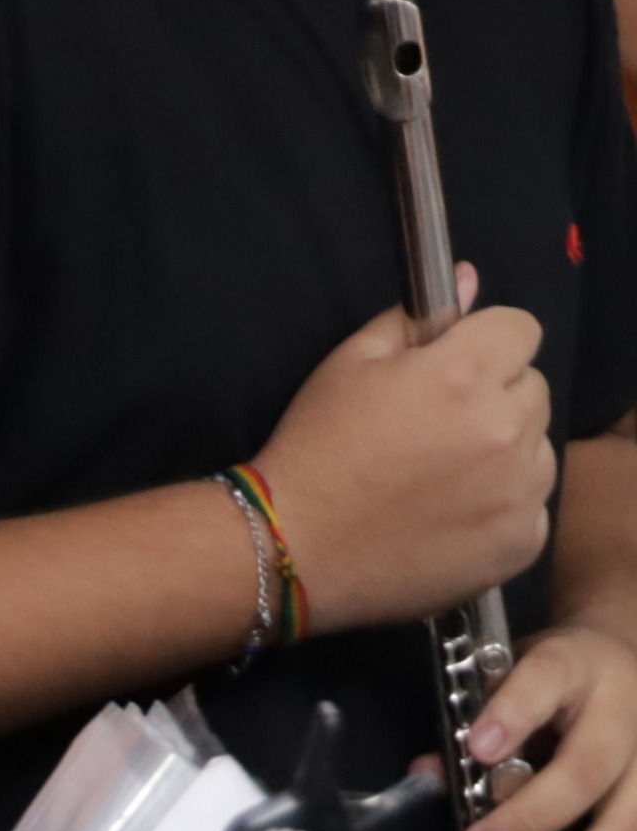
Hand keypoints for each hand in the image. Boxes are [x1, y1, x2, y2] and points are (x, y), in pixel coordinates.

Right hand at [256, 264, 553, 630]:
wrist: (293, 548)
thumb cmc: (314, 447)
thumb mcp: (348, 366)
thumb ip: (415, 321)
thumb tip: (471, 281)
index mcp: (464, 373)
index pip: (521, 329)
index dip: (485, 343)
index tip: (453, 369)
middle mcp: (505, 426)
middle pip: (532, 388)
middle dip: (495, 397)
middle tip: (437, 429)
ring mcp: (519, 489)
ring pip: (537, 448)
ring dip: (503, 453)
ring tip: (443, 478)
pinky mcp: (520, 540)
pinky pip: (531, 507)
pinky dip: (501, 509)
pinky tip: (451, 517)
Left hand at [464, 621, 636, 830]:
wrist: (630, 659)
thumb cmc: (557, 680)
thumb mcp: (512, 675)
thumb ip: (472, 721)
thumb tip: (427, 772)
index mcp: (575, 668)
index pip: (543, 681)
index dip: (513, 715)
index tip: (479, 749)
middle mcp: (627, 712)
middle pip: (585, 772)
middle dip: (529, 821)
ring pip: (629, 827)